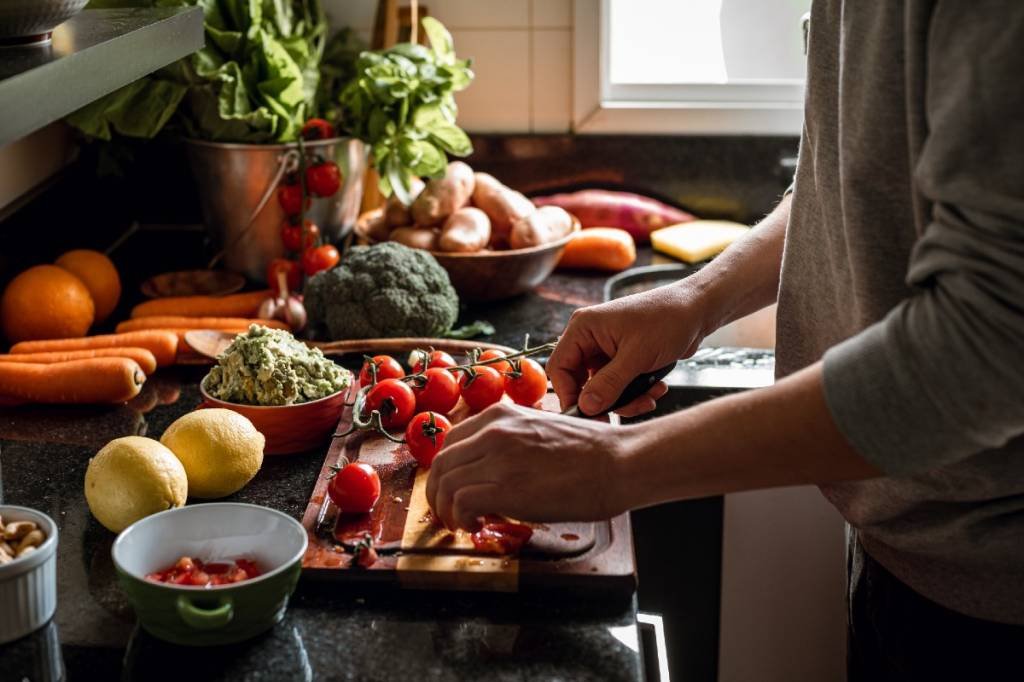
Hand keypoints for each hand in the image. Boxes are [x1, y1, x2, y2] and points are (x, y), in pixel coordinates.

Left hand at [425, 402, 631, 529]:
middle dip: (438, 492)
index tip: (453, 487)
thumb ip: (512, 441)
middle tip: (448, 512)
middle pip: (442, 463)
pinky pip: (461, 503)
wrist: (618, 462)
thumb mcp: (541, 430)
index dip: (447, 470)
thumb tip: (495, 468)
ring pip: (445, 483)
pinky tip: (476, 525)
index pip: (451, 441)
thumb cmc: (591, 451)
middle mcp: (494, 431)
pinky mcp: (505, 487)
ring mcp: (497, 458)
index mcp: (501, 415)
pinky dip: (460, 518)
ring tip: (462, 523)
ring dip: (446, 509)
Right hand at [549, 284, 707, 416]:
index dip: (569, 394)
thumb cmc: (667, 319)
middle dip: (605, 400)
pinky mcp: (623, 358)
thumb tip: (585, 407)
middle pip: (581, 381)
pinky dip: (636, 392)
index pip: (560, 367)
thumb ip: (608, 384)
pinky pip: (619, 385)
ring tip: (649, 397)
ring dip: (626, 399)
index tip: (586, 415)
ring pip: (603, 388)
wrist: (697, 310)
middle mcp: (591, 338)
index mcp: (584, 328)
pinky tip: (656, 388)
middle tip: (624, 412)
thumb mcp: (637, 356)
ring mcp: (607, 349)